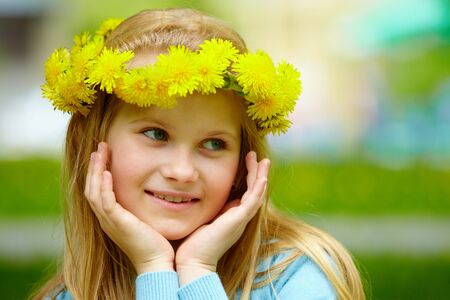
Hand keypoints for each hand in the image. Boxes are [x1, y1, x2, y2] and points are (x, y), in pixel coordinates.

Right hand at [84, 142, 174, 273]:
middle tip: (99, 147)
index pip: (98, 189)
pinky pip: (105, 203)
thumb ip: (142, 203)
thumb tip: (153, 186)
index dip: (99, 171)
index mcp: (111, 217)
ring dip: (96, 171)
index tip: (104, 154)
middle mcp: (106, 219)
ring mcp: (109, 222)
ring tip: (100, 152)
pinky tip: (108, 173)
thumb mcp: (145, 217)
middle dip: (94, 166)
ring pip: (94, 192)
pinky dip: (104, 186)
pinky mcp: (117, 224)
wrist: (158, 262)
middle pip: (91, 187)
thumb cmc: (157, 241)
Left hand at [175, 151, 269, 284]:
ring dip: (261, 176)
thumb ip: (207, 209)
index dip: (247, 177)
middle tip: (257, 157)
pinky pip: (252, 202)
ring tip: (263, 160)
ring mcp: (240, 220)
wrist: (191, 262)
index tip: (246, 161)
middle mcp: (239, 218)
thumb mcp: (202, 219)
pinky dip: (258, 189)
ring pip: (257, 194)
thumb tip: (198, 196)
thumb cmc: (192, 244)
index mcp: (232, 217)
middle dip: (256, 173)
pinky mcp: (238, 221)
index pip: (245, 193)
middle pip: (254, 191)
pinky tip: (262, 177)